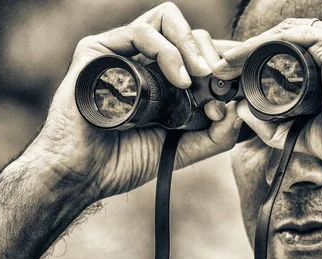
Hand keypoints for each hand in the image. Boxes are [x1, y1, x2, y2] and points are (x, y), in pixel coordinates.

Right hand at [25, 2, 242, 201]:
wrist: (84, 173)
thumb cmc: (126, 160)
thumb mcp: (183, 148)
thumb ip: (215, 135)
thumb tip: (238, 110)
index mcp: (163, 78)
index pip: (201, 53)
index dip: (223, 62)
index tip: (237, 86)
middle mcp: (144, 60)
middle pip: (190, 34)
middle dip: (212, 56)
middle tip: (219, 83)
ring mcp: (122, 52)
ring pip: (169, 21)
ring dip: (192, 47)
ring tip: (200, 78)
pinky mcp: (99, 50)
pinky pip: (141, 32)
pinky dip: (167, 51)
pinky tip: (178, 80)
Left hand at [213, 19, 321, 209]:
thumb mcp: (308, 131)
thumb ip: (277, 123)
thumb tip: (242, 111)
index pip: (305, 45)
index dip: (269, 55)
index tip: (241, 72)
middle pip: (294, 35)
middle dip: (255, 49)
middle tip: (226, 67)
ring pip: (289, 33)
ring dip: (253, 47)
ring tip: (226, 65)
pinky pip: (292, 37)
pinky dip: (263, 46)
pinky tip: (241, 59)